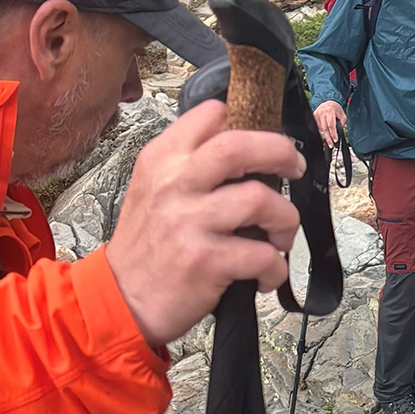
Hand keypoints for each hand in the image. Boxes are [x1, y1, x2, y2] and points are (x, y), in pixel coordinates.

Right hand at [107, 99, 303, 347]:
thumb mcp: (153, 188)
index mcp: (162, 159)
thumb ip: (190, 164)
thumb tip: (248, 149)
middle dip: (280, 153)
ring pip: (260, 199)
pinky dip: (276, 267)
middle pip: (239, 146)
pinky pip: (262, 255)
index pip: (210, 115)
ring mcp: (188, 222)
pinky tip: (267, 274)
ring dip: (286, 219)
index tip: (265, 146)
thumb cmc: (147, 244)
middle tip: (293, 169)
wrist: (121, 298)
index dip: (249, 124)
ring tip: (280, 236)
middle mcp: (174, 184)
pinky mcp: (205, 261)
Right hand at [315, 100, 345, 144]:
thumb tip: (338, 132)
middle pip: (324, 128)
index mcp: (330, 111)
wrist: (328, 102)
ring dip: (325, 135)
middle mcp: (322, 112)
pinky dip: (321, 131)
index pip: (331, 125)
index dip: (333, 134)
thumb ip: (342, 123)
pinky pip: (317, 126)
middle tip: (331, 145)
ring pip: (320, 128)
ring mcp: (317, 114)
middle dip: (328, 138)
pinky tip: (325, 133)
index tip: (335, 140)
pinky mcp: (313, 116)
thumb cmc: (336, 109)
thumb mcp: (342, 115)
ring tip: (329, 141)